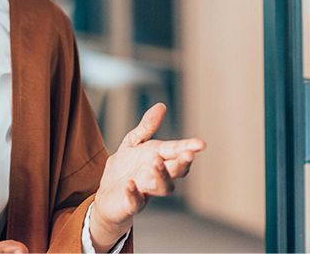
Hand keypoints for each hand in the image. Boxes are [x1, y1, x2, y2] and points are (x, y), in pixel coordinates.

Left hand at [90, 103, 205, 250]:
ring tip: (156, 162)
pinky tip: (130, 185)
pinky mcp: (131, 203)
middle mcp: (157, 175)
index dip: (189, 147)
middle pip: (175, 171)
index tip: (201, 143)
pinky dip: (134, 195)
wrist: (108, 194)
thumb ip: (147, 127)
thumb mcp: (134, 142)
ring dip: (161, 176)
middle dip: (181, 163)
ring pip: (162, 188)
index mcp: (159, 158)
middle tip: (187, 155)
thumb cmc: (126, 167)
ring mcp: (146, 190)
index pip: (177, 152)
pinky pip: (136, 202)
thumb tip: (161, 105)